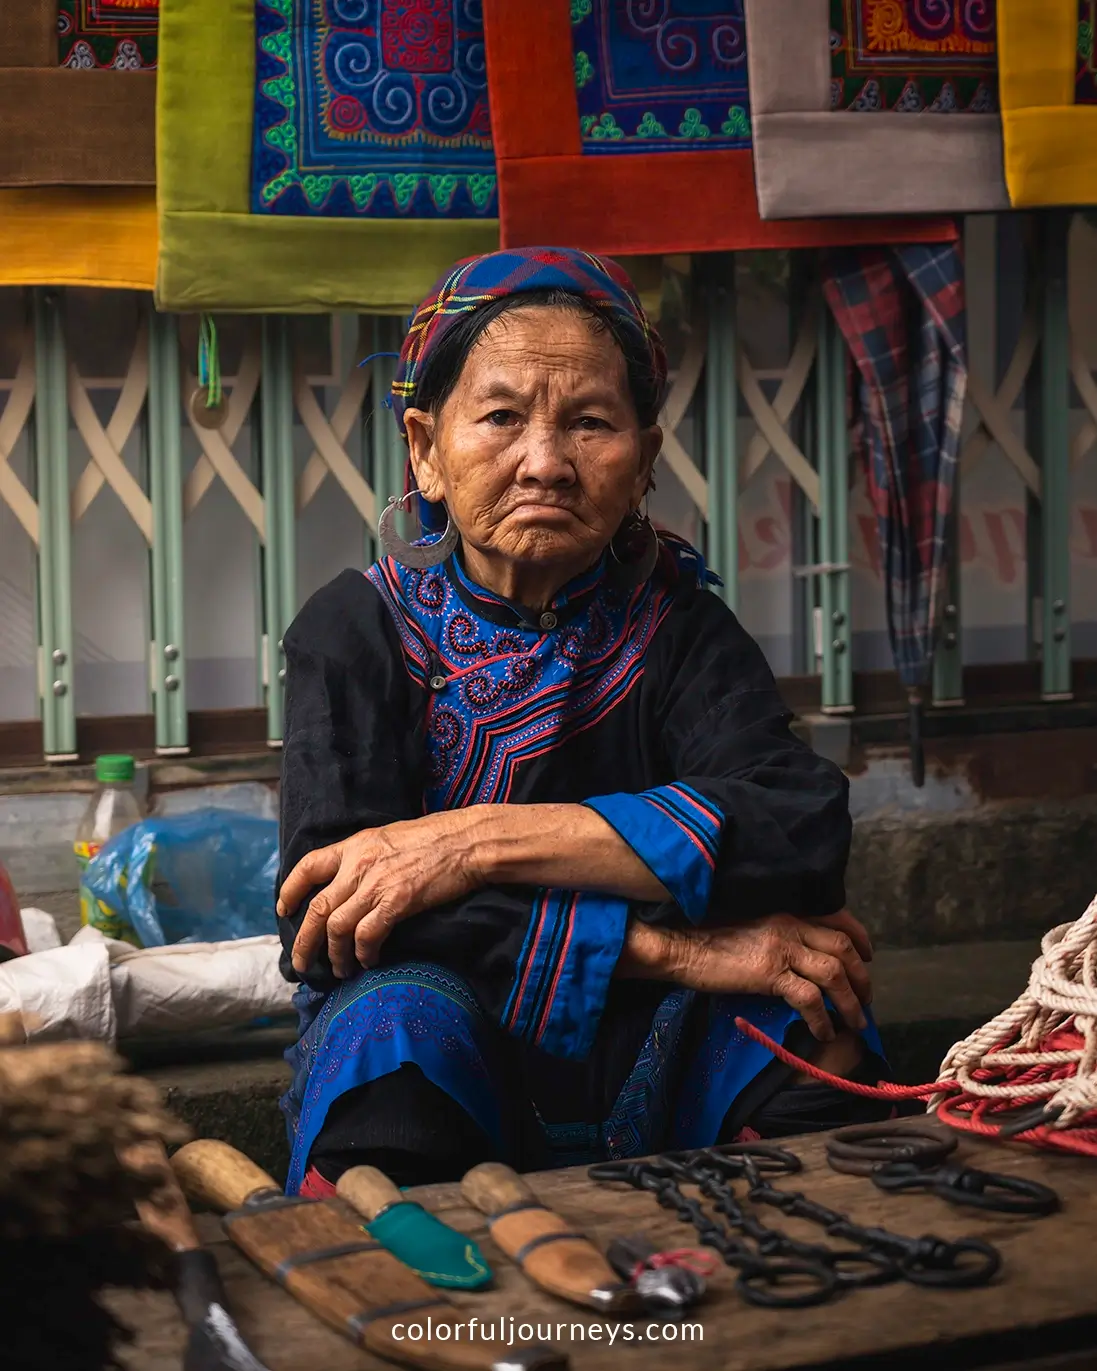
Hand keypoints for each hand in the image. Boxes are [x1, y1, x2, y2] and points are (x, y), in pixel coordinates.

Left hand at [278, 813, 480, 978]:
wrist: (466, 841)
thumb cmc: (435, 837)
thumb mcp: (388, 837)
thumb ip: (365, 857)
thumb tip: (352, 880)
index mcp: (355, 846)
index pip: (308, 867)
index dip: (290, 890)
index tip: (284, 909)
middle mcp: (358, 865)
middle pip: (317, 909)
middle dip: (305, 942)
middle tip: (302, 964)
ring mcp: (376, 885)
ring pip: (337, 928)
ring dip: (335, 955)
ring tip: (340, 970)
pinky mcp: (397, 902)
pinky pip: (367, 936)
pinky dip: (363, 953)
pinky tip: (367, 961)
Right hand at [672, 910, 872, 1041]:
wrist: (681, 945)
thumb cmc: (708, 937)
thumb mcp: (751, 925)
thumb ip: (778, 934)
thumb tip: (801, 957)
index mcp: (786, 910)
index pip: (837, 918)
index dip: (859, 938)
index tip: (868, 956)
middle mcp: (789, 924)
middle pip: (843, 947)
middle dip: (862, 976)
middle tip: (866, 999)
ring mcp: (781, 947)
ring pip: (834, 973)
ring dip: (851, 1001)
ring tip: (855, 1022)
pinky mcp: (770, 973)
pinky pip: (809, 999)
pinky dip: (822, 1018)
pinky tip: (823, 1031)